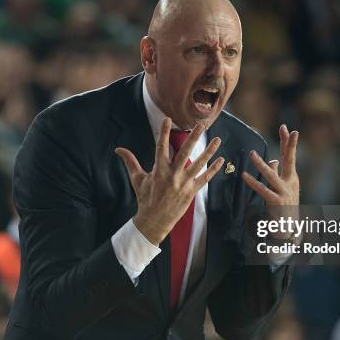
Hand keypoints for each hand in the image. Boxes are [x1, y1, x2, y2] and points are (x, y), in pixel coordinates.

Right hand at [115, 118, 223, 245]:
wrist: (154, 220)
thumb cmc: (145, 198)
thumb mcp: (137, 179)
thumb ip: (130, 161)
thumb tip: (118, 149)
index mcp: (159, 169)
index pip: (161, 146)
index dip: (164, 132)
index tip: (168, 119)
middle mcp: (172, 174)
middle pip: (185, 151)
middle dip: (194, 137)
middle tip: (202, 124)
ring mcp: (183, 183)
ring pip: (199, 163)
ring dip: (209, 151)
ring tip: (217, 140)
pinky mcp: (191, 191)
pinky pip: (205, 178)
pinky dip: (213, 169)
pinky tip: (221, 160)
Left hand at [242, 125, 299, 205]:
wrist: (290, 229)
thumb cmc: (285, 207)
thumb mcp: (283, 188)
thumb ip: (277, 172)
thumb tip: (273, 160)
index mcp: (292, 178)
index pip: (289, 156)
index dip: (288, 142)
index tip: (286, 128)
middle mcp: (291, 183)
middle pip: (289, 159)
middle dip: (288, 144)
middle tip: (286, 129)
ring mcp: (285, 193)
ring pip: (271, 175)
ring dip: (261, 165)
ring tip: (252, 154)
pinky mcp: (277, 203)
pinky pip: (263, 190)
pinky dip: (253, 183)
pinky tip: (244, 175)